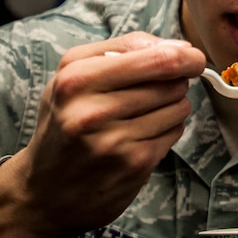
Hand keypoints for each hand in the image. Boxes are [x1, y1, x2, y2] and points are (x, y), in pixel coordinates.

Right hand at [0, 32, 204, 237]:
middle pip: (171, 81)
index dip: (184, 55)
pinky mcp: (134, 164)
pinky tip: (142, 134)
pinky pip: (175, 131)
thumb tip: (180, 47)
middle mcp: (92, 110)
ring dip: (172, 105)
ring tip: (143, 113)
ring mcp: (114, 141)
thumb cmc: (66, 120)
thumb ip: (124, 48)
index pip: (154, 57)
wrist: (45, 190)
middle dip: (176, 80)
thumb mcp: (74, 74)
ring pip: (178, 106)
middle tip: (160, 86)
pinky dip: (167, 128)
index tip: (192, 57)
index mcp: (76, 78)